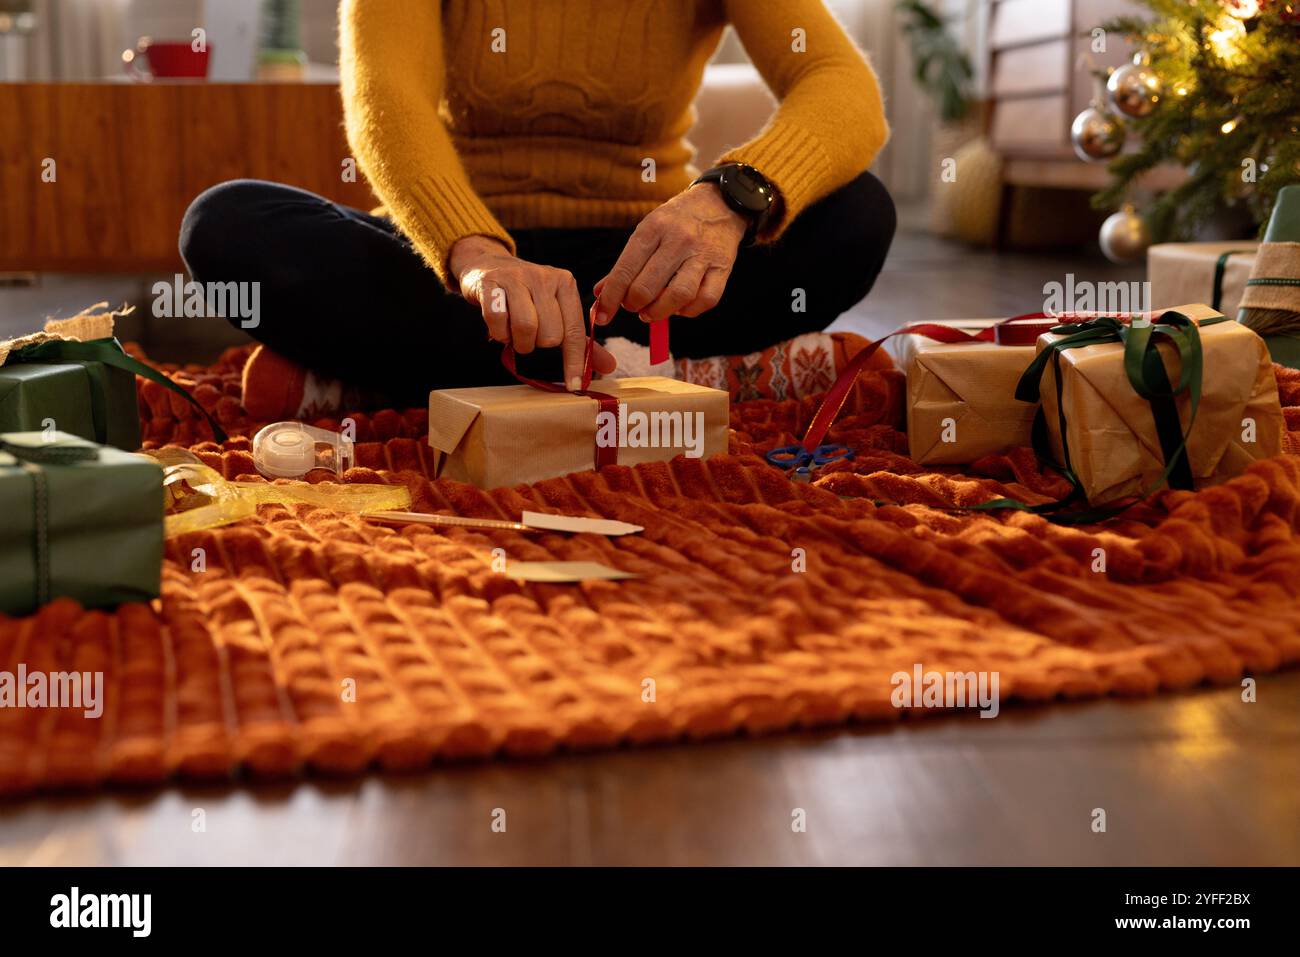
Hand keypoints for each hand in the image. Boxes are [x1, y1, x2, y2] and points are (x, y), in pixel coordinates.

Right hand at [450, 236, 616, 389]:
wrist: (488, 267)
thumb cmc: (526, 296)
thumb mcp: (555, 311)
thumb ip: (580, 340)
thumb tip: (609, 367)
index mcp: (565, 284)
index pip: (575, 331)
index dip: (574, 362)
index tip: (574, 385)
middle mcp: (544, 277)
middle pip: (550, 334)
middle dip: (538, 346)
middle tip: (530, 339)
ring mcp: (516, 278)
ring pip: (526, 327)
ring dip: (519, 342)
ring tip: (515, 335)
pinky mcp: (490, 283)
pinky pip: (498, 320)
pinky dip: (499, 333)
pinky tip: (500, 327)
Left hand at [592, 184, 746, 325]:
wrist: (720, 203)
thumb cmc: (677, 221)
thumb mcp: (648, 231)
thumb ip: (625, 264)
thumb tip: (601, 294)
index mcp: (653, 228)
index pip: (624, 271)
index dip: (611, 299)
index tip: (602, 316)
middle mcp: (678, 239)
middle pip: (647, 287)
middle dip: (633, 305)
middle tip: (633, 306)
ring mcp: (702, 254)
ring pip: (678, 296)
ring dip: (659, 312)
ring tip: (651, 313)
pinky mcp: (723, 267)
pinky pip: (706, 299)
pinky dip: (689, 311)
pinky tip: (679, 308)